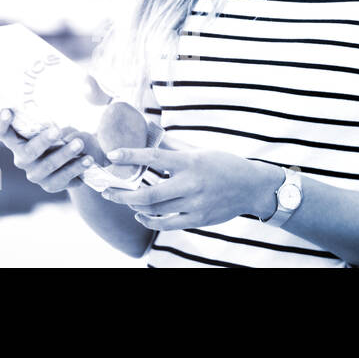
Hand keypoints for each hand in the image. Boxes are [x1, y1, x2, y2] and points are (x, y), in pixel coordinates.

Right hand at [0, 109, 95, 192]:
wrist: (74, 160)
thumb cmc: (58, 135)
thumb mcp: (53, 123)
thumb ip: (55, 113)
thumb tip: (83, 87)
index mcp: (16, 140)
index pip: (1, 132)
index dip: (0, 123)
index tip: (6, 110)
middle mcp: (22, 159)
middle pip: (28, 152)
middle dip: (43, 141)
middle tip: (57, 130)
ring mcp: (36, 174)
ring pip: (48, 166)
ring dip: (65, 154)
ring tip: (80, 143)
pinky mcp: (51, 185)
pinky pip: (63, 179)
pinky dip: (77, 168)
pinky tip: (88, 160)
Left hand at [99, 147, 283, 229]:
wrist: (251, 187)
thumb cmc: (224, 164)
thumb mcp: (199, 151)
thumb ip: (173, 147)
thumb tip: (149, 133)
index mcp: (190, 162)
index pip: (154, 158)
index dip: (130, 156)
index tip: (112, 155)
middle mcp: (191, 185)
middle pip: (148, 194)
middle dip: (122, 194)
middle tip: (106, 190)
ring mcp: (194, 205)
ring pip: (155, 211)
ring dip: (133, 206)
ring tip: (121, 199)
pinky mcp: (198, 220)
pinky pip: (166, 225)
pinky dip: (149, 220)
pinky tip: (140, 214)